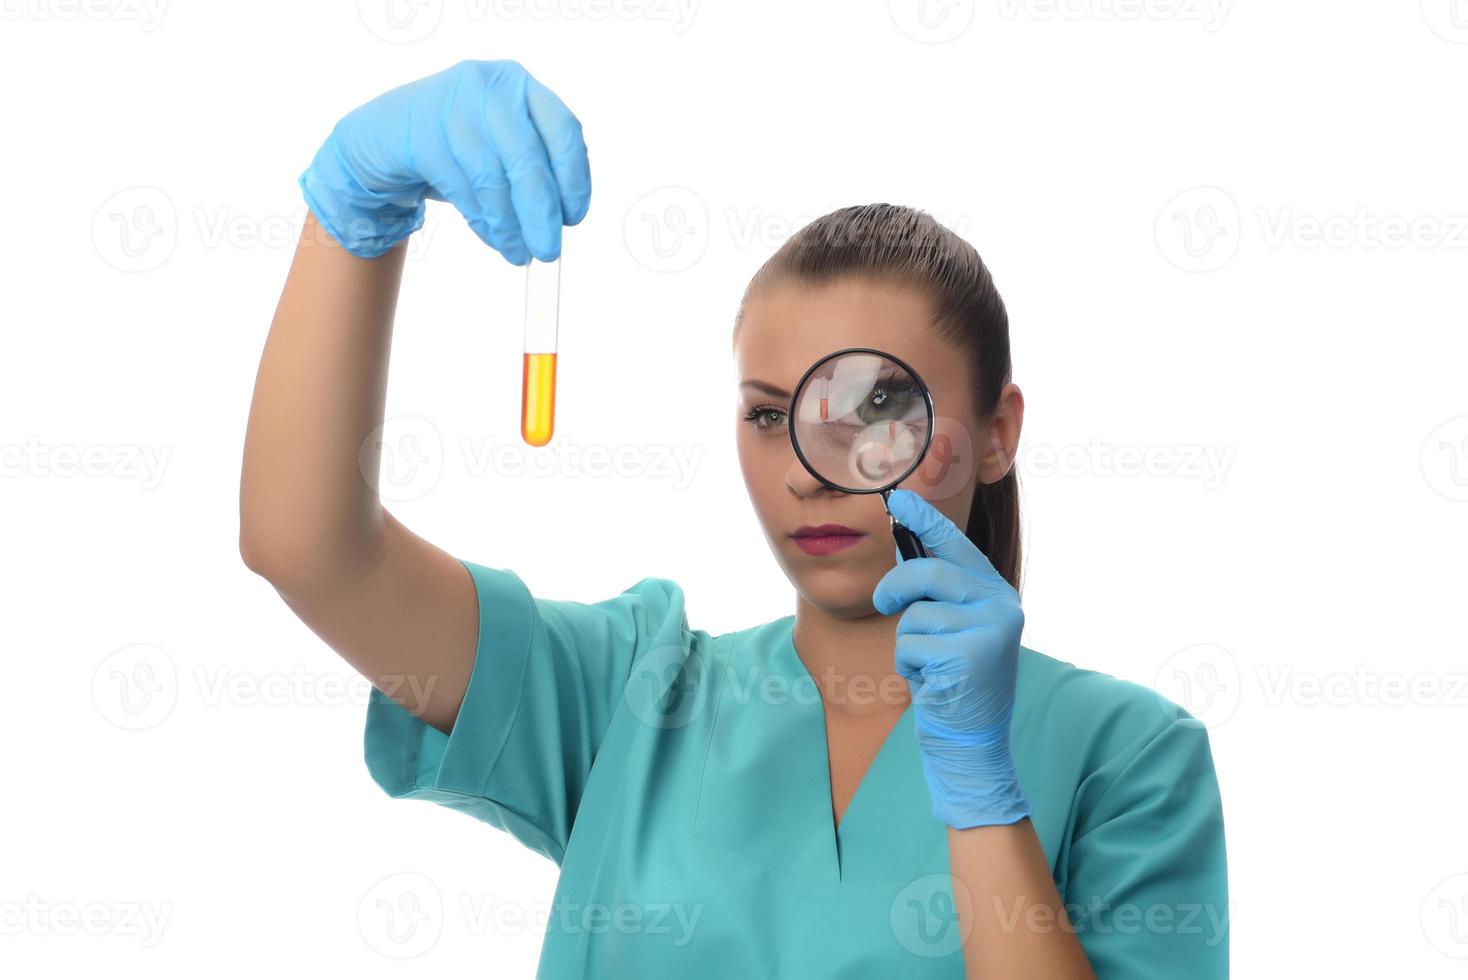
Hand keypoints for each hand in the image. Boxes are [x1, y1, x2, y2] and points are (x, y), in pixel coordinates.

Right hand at [297, 59, 590, 262]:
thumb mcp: (503, 144)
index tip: (573, 218)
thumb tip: (560, 220)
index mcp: (520, 85)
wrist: (386, 137)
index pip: (563, 130)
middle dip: (540, 213)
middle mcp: (489, 87)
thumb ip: (535, 168)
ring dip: (509, 225)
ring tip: (518, 253)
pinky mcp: (420, 134)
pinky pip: (461, 188)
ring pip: (492, 177)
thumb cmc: (458, 145)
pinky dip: (481, 221)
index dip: (574, 179)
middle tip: (548, 251)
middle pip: (527, 158)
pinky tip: (493, 239)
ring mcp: (451, 105)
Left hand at [872, 489, 1031, 828]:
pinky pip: (910, 645)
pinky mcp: (971, 657)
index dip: (925, 520)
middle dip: (895, 587)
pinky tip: (932, 683)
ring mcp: (990, 630)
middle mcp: (1001, 605)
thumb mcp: (949, 630)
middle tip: (884, 604)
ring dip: (907, 644)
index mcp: (996, 593)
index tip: (898, 499)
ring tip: (930, 666)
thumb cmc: (953, 683)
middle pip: (928, 573)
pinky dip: (908, 667)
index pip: (957, 546)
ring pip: (914, 615)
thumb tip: (902, 545)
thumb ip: (935, 592)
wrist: (972, 743)